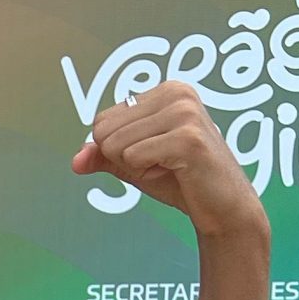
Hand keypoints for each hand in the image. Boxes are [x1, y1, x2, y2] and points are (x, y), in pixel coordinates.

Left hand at [72, 82, 267, 242]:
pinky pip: (132, 158)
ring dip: (138, 167)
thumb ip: (103, 157)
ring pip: (115, 146)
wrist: (222, 208)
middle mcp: (176, 93)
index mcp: (165, 90)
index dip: (119, 150)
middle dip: (125, 159)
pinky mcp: (187, 138)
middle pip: (104, 131)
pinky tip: (177, 172)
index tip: (154, 154)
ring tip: (170, 167)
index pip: (102, 121)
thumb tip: (76, 161)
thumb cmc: (181, 181)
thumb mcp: (135, 164)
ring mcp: (184, 113)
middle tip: (162, 163)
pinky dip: (147, 174)